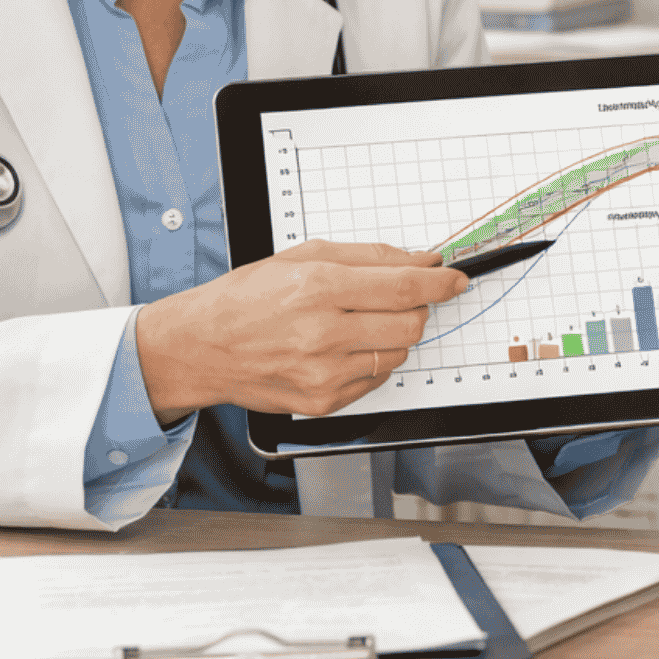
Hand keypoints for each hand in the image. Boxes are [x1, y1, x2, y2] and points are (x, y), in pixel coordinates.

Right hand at [135, 241, 463, 420]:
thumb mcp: (301, 256)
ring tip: (356, 323)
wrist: (202, 347)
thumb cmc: (247, 299)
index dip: (440, 284)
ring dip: (392, 335)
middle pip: (410, 323)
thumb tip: (418, 262)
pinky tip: (342, 348)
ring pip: (397, 354)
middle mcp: (323, 333)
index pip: (404, 288)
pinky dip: (371, 361)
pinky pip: (376, 380)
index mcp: (318, 287)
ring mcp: (324, 373)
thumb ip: (366, 257)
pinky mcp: (323, 402)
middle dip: (415, 307)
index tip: (456, 280)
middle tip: (396, 298)